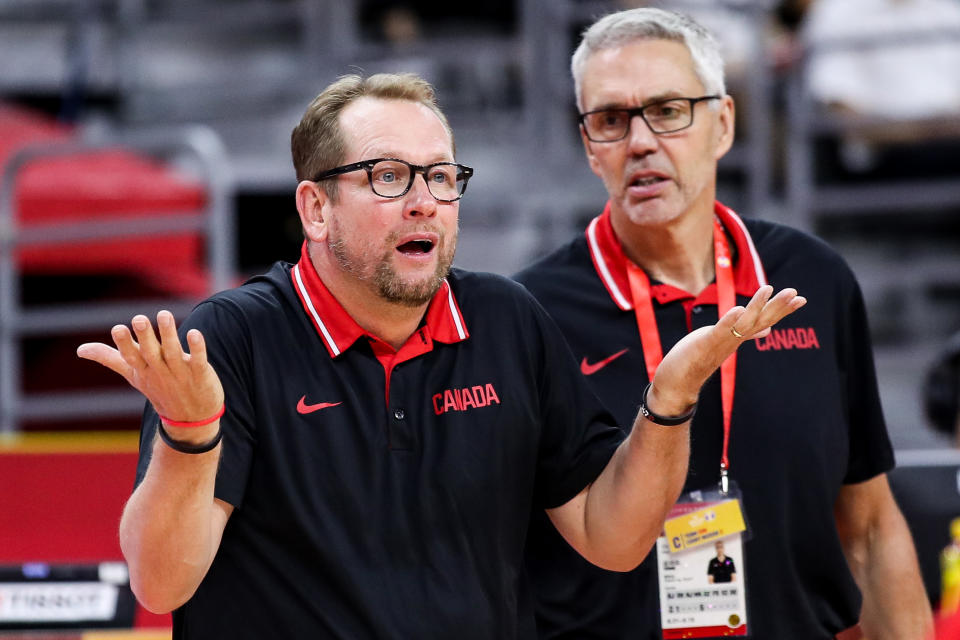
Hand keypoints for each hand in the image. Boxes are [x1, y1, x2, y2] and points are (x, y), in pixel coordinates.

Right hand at [76, 310, 223, 422]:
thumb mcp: (134, 375)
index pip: (130, 357)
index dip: (125, 344)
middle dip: (145, 336)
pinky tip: (194, 334)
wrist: (191, 419)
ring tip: (164, 314)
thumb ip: (110, 359)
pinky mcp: (200, 373)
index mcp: (142, 370)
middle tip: (139, 319)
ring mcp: (180, 373)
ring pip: (173, 352)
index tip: (118, 329)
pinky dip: (197, 348)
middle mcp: (160, 371)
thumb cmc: (160, 390)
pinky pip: (198, 360)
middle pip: (150, 353)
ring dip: (169, 334)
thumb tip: (80, 349)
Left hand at [649, 286, 805, 413]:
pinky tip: (737, 309)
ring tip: (769, 288)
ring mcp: (721, 342)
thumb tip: (768, 329)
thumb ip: (747, 333)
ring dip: (756, 307)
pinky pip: (719, 332)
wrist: (678, 383)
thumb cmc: (700, 359)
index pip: (765, 320)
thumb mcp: (725, 340)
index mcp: (739, 336)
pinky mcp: (705, 344)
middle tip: (797, 292)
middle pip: (760, 321)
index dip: (782, 310)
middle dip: (778, 307)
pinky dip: (729, 322)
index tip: (801, 298)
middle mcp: (734, 340)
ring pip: (744, 324)